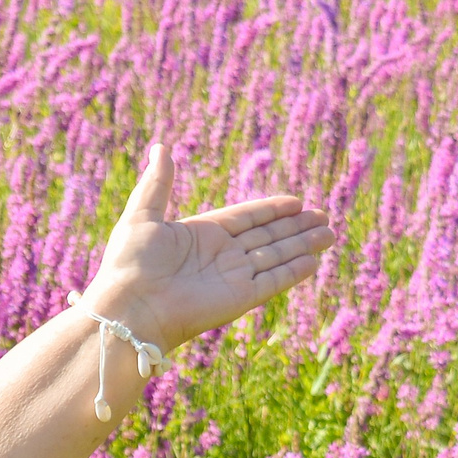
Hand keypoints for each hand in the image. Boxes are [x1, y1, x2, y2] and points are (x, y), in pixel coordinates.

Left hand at [81, 142, 335, 351]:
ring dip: (303, 245)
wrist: (127, 309)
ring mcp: (231, 279)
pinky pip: (273, 281)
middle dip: (296, 227)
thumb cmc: (128, 264)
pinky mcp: (240, 299)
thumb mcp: (142, 215)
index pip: (245, 219)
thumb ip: (158, 183)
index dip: (270, 211)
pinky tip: (315, 261)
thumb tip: (161, 147)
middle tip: (324, 216)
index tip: (296, 202)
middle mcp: (219, 258)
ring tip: (330, 233)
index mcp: (199, 236)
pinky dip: (294, 271)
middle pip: (266, 237)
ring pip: (276, 257)